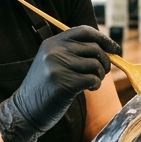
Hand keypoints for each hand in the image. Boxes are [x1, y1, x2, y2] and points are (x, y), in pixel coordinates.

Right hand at [0, 26, 119, 141]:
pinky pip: (92, 79)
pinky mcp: (64, 84)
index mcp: (52, 43)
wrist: (25, 110)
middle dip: (105, 61)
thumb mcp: (53, 62)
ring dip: (100, 75)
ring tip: (92, 82)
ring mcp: (58, 67)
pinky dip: (95, 84)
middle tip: (103, 72)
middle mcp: (54, 51)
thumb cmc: (45, 88)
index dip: (103, 39)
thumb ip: (73, 52)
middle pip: (93, 48)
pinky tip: (89, 89)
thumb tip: (107, 48)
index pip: (84, 31)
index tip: (115, 48)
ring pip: (95, 64)